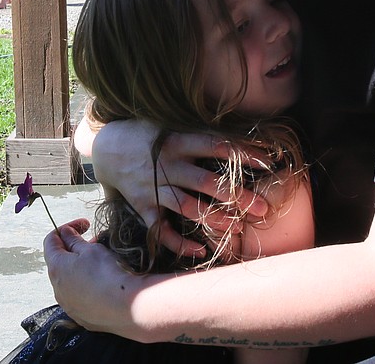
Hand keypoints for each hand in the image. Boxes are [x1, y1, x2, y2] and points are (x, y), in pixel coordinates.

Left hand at [45, 219, 141, 334]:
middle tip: (95, 243)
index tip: (83, 225)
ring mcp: (68, 305)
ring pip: (70, 281)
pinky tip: (103, 283)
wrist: (127, 307)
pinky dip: (88, 286)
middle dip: (75, 248)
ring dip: (81, 268)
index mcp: (56, 268)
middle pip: (60, 262)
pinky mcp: (81, 317)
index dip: (66, 228)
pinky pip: (80, 297)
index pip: (51, 241)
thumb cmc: (107, 274)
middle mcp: (57, 289)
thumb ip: (74, 239)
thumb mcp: (90, 249)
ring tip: (101, 262)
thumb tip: (66, 234)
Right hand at [91, 119, 268, 256]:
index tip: (268, 163)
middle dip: (236, 196)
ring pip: (187, 206)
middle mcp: (167, 163)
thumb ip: (198, 133)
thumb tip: (239, 135)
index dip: (242, 153)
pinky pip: (160, 228)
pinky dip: (178, 242)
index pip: (216, 145)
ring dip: (214, 219)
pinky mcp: (141, 204)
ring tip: (238, 229)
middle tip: (262, 209)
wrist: (105, 146)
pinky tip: (199, 250)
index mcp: (177, 140)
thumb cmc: (146, 134)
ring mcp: (153, 186)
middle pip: (206, 181)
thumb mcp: (170, 124)